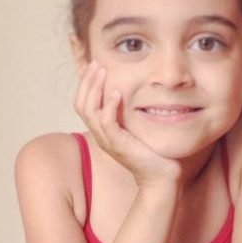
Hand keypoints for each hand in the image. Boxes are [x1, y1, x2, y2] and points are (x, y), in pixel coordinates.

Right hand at [73, 60, 181, 187]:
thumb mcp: (137, 129)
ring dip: (95, 88)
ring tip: (102, 71)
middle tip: (96, 64)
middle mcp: (101, 135)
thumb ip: (131, 114)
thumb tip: (135, 93)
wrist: (160, 178)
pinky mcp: (118, 145)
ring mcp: (108, 141)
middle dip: (87, 82)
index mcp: (103, 131)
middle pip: (81, 105)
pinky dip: (110, 106)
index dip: (86, 85)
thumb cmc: (152, 154)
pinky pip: (107, 122)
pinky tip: (117, 93)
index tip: (95, 66)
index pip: (84, 104)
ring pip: (89, 111)